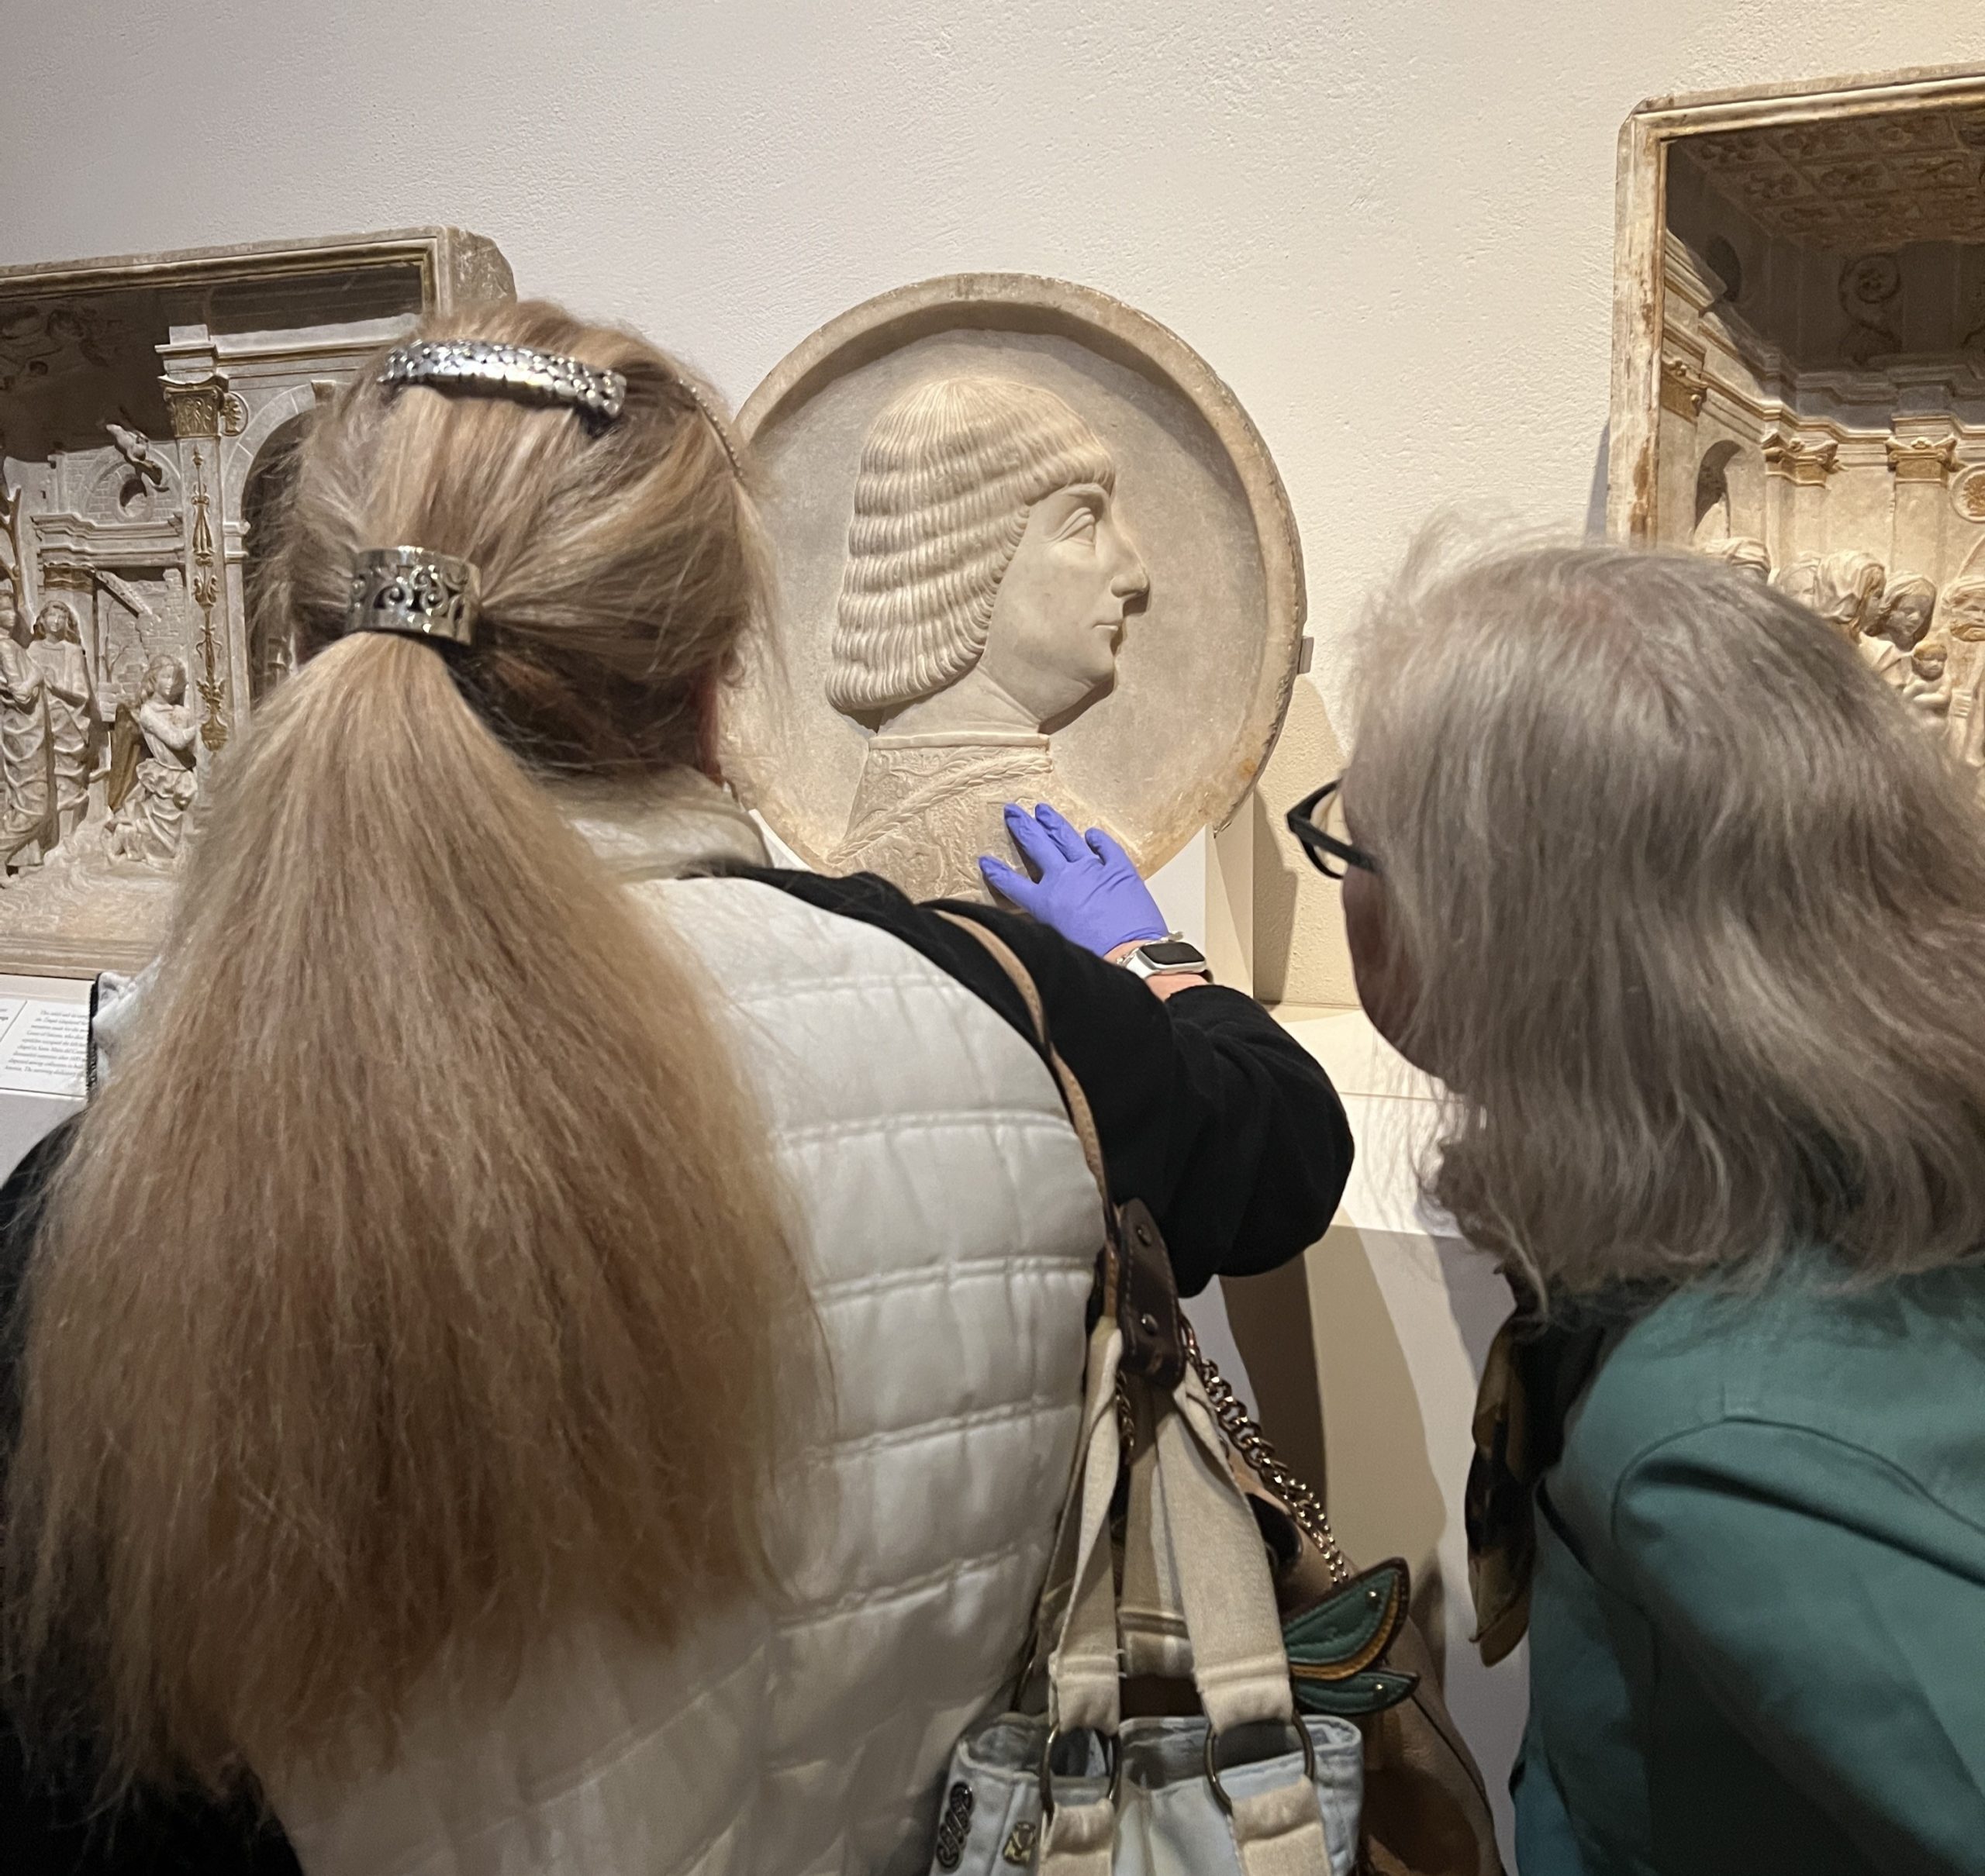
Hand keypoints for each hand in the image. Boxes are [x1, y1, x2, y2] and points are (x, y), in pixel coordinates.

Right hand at [980, 803, 1169, 958]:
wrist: (1130, 956)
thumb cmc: (1095, 958)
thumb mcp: (1058, 942)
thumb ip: (1047, 925)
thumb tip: (1044, 922)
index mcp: (1045, 902)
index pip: (1012, 883)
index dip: (997, 872)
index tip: (986, 860)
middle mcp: (1064, 879)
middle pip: (1037, 846)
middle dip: (1022, 826)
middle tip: (1012, 810)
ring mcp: (1092, 869)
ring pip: (1067, 838)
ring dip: (1053, 822)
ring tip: (1042, 809)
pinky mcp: (1119, 870)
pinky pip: (1106, 848)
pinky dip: (1098, 839)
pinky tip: (1091, 833)